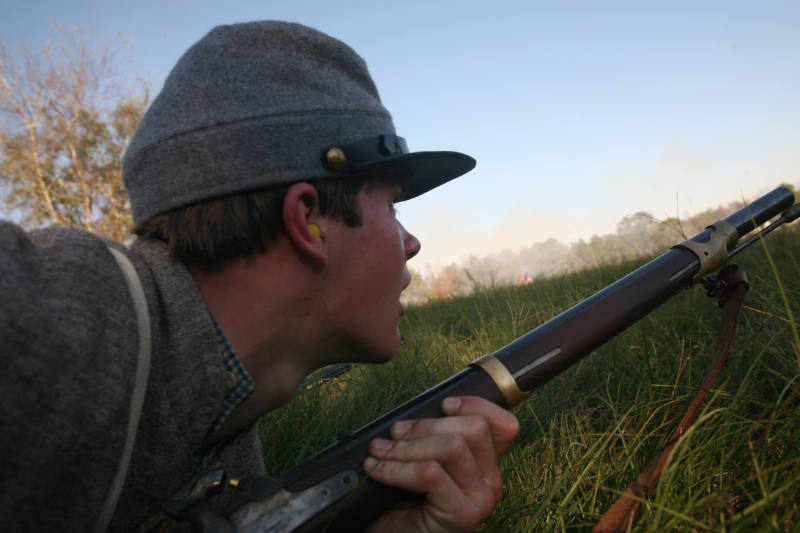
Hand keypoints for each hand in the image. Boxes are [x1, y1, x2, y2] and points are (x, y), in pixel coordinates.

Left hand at [362, 396, 518, 532]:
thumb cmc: (400, 502)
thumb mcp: (421, 459)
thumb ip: (431, 437)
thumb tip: (420, 408)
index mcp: (485, 466)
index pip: (504, 425)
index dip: (476, 406)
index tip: (444, 405)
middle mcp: (491, 483)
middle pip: (475, 429)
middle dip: (428, 424)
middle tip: (396, 432)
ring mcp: (480, 501)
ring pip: (452, 447)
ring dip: (407, 446)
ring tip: (379, 451)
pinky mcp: (462, 516)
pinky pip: (430, 474)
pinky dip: (397, 468)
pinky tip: (377, 469)